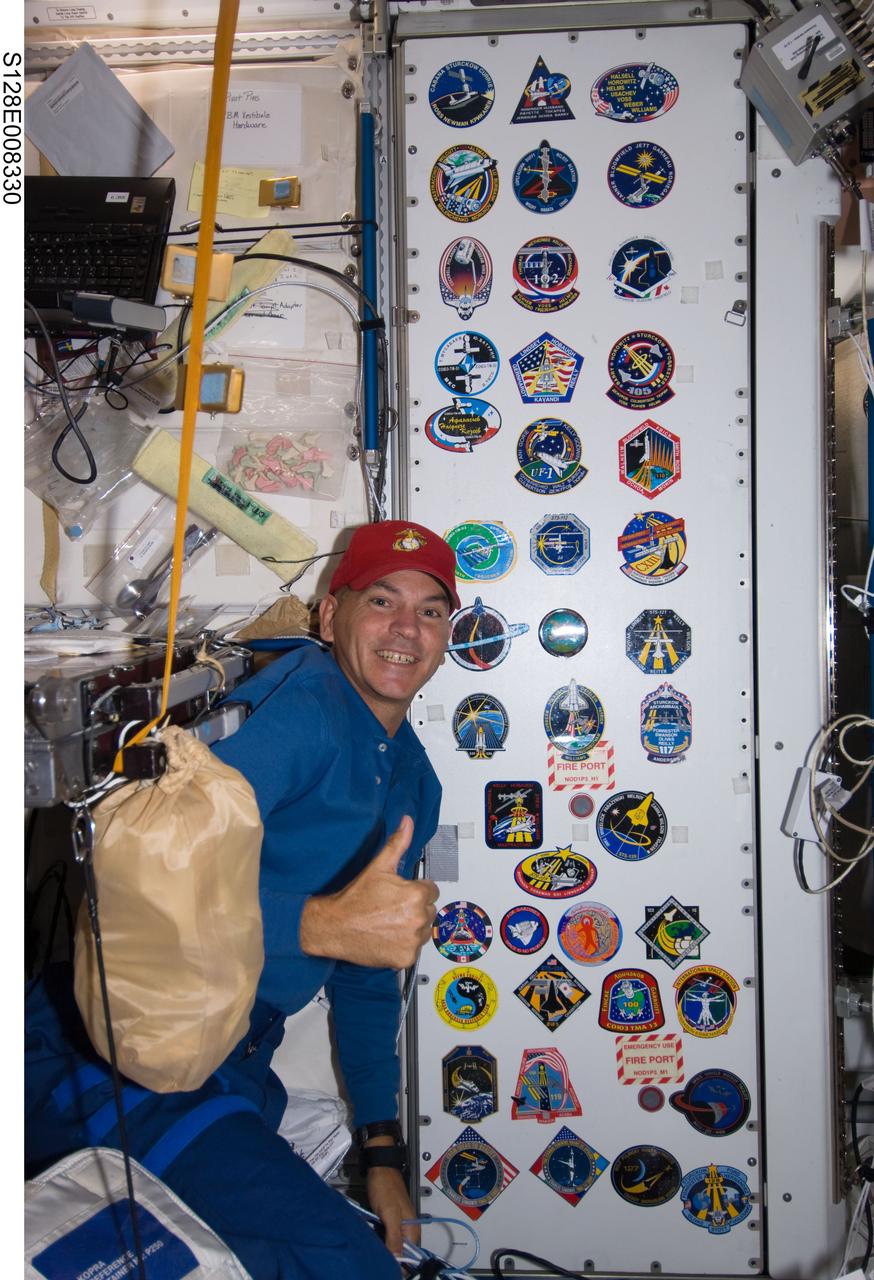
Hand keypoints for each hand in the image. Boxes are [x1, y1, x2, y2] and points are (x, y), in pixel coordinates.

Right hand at [299, 816, 437, 968]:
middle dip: (415, 909)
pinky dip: (403, 946)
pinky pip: (413, 950)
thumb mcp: (378, 867)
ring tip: (389, 923)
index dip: (415, 891)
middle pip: (429, 911)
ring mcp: (412, 940)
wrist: (333, 927)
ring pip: (423, 931)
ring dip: (411, 928)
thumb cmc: (354, 899)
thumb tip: (408, 822)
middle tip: (391, 909)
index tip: (400, 895)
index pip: (431, 891)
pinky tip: (387, 938)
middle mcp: (418, 918)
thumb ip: (398, 844)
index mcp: (416, 895)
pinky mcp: (405, 958)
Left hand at [366, 1165, 419, 1258]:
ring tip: (374, 1248)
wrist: (379, 1168)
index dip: (400, 1262)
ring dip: (385, 1247)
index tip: (389, 1266)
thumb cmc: (385, 1186)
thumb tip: (397, 1259)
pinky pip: (387, 1235)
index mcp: (412, 1227)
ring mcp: (399, 1223)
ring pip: (393, 1244)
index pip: (409, 1254)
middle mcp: (408, 1227)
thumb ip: (394, 1236)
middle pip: (401, 1250)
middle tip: (379, 1256)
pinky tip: (373, 1239)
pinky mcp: (390, 1220)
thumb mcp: (390, 1213)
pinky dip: (381, 1238)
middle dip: (391, 1255)